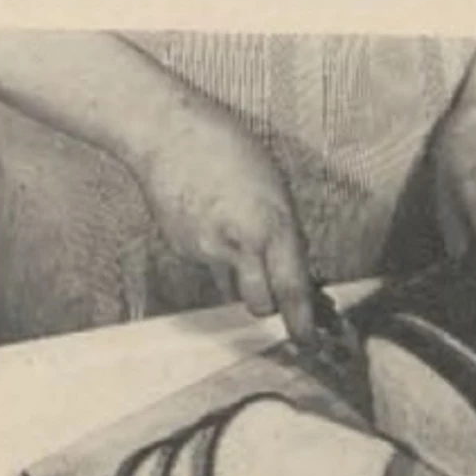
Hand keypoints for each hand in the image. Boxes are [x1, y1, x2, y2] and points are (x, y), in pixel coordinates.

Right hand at [129, 94, 315, 343]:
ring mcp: (206, 251)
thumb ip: (286, 231)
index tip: (308, 342)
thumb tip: (295, 264)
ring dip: (242, 282)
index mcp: (272, 226)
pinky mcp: (182, 250)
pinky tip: (212, 223)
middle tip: (274, 290)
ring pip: (231, 291)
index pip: (292, 290)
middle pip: (260, 305)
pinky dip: (216, 258)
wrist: (167, 133)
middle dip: (270, 304)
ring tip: (238, 244)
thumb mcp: (276, 188)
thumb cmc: (229, 149)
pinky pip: (208, 269)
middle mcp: (240, 245)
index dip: (302, 324)